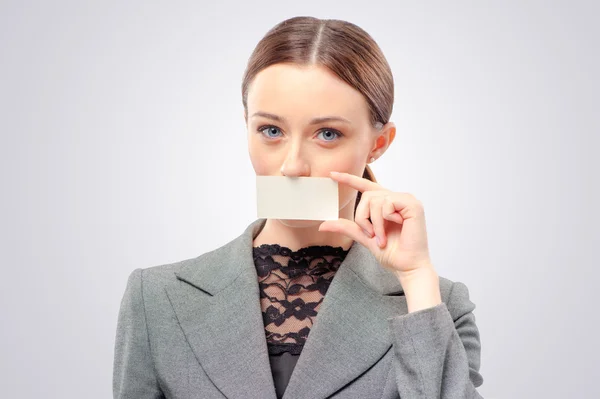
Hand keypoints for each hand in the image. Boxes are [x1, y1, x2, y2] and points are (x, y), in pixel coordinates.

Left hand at [319, 171, 434, 278]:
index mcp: (385, 204)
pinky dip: (385, 219)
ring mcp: (405, 200)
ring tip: (382, 237)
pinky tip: (397, 226)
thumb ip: (347, 227)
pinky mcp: (412, 204)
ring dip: (374, 223)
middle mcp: (395, 198)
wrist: (407, 266)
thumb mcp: (364, 237)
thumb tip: (323, 225)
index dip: (349, 179)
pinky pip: (387, 203)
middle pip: (366, 196)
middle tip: (371, 235)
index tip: (332, 174)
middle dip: (362, 218)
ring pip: (375, 200)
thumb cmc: (391, 253)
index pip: (365, 186)